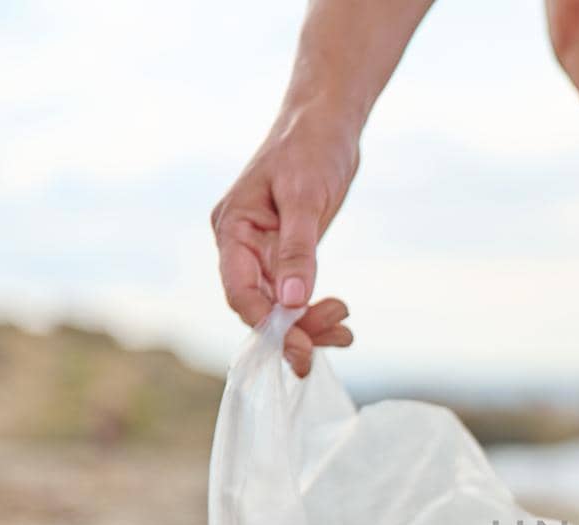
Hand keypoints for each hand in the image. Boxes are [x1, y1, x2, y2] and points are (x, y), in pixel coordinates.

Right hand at [211, 110, 357, 374]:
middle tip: (336, 339)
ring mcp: (262, 251)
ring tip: (346, 330)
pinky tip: (340, 321)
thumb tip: (291, 302)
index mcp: (232, 229)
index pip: (238, 291)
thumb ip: (298, 251)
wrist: (326, 122)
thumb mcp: (305, 198)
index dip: (266, 324)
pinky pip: (294, 294)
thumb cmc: (311, 149)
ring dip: (309, 325)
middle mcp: (241, 245)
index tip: (298, 347)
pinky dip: (314, 311)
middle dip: (294, 329)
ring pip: (278, 306)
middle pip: (259, 306)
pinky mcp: (285, 253)